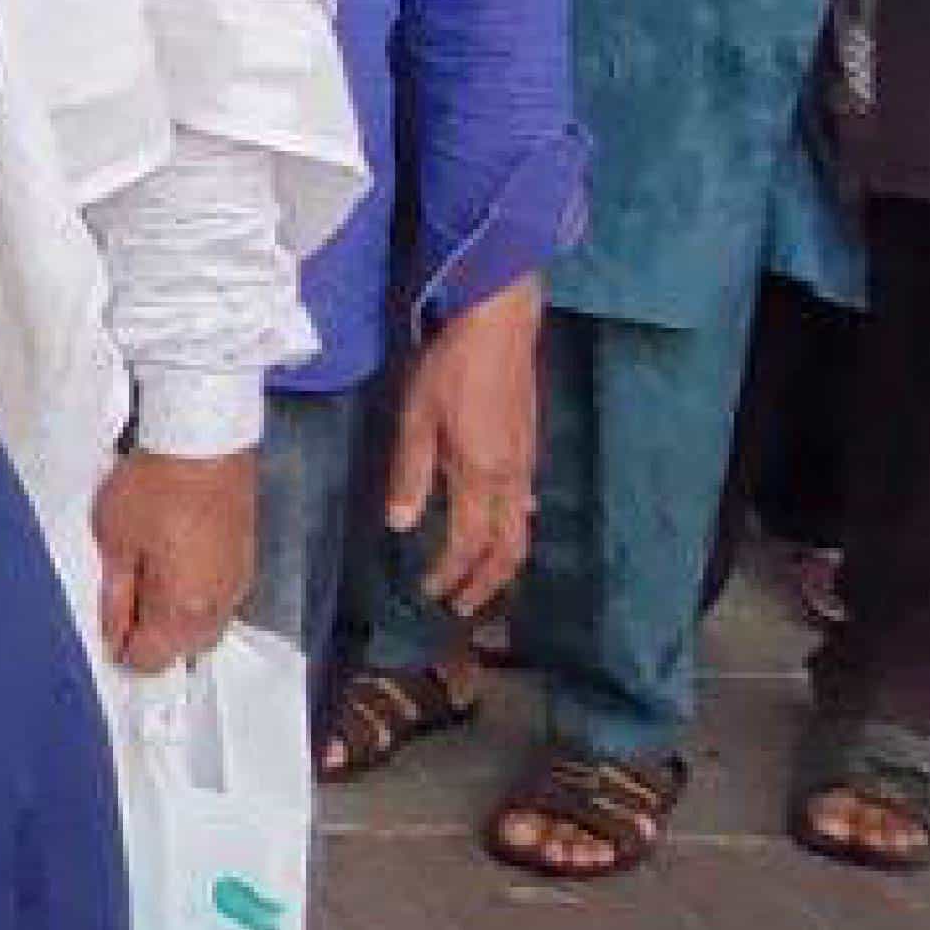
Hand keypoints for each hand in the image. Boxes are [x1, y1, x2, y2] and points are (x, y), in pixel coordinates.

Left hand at [90, 444, 260, 676]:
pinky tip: (176, 563)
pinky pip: (219, 599)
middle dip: (152, 637)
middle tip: (126, 594)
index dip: (121, 650)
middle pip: (182, 650)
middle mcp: (218, 607)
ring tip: (150, 576)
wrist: (205, 438)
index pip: (150, 661)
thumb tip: (112, 635)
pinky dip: (195, 596)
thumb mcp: (114, 540)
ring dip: (176, 618)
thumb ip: (114, 597)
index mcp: (182, 610)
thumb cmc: (153, 487)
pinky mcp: (247, 561)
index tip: (107, 622)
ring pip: (204, 626)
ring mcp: (238, 584)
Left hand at [385, 287, 543, 618]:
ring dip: (503, 562)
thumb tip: (399, 525)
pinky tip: (504, 524)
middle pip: (508, 549)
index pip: (467, 543)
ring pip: (522, 529)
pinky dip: (515, 528)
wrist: (500, 323)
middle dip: (487, 583)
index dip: (450, 574)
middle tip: (464, 607)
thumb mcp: (416, 419)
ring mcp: (526, 462)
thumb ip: (410, 475)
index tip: (431, 593)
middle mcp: (511, 477)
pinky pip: (526, 503)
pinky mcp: (530, 445)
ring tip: (482, 579)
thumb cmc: (451, 367)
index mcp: (480, 474)